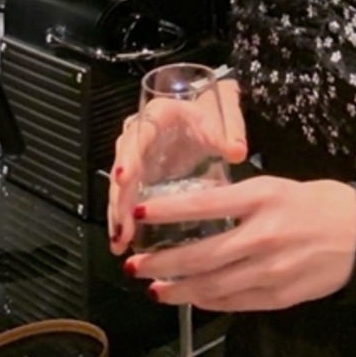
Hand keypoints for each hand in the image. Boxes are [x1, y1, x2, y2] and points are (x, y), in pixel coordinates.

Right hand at [107, 75, 247, 253]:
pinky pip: (127, 195)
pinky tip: (122, 241)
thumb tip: (237, 151)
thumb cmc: (215, 113)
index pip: (137, 137)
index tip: (123, 179)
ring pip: (120, 186)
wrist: (211, 115)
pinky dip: (124, 217)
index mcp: (156, 115)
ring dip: (118, 214)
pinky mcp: (141, 174)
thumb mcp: (224, 119)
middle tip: (122, 228)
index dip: (128, 157)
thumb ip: (229, 134)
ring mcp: (137, 156)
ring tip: (118, 243)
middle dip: (120, 198)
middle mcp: (138, 135)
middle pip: (123, 167)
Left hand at [121, 175, 355, 312]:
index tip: (139, 213)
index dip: (167, 211)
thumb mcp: (276, 187)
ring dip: (177, 289)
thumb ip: (238, 200)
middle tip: (135, 264)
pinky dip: (208, 301)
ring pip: (212, 285)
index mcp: (262, 197)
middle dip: (162, 262)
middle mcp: (263, 234)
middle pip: (201, 253)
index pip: (204, 204)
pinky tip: (191, 298)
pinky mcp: (280, 296)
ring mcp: (271, 269)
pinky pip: (234, 302)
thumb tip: (194, 212)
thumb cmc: (316, 203)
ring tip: (154, 288)